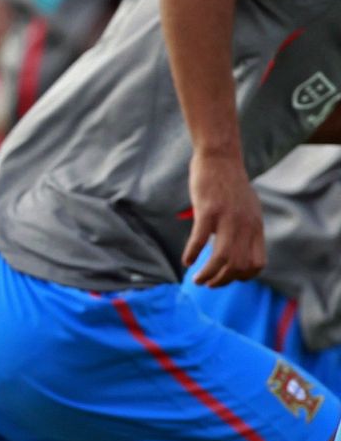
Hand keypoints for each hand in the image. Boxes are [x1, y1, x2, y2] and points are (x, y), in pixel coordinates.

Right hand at [183, 152, 264, 286]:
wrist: (220, 157)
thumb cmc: (228, 182)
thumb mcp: (246, 207)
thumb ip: (244, 227)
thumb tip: (234, 245)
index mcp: (255, 226)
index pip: (256, 264)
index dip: (242, 277)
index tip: (227, 277)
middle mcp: (245, 225)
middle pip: (238, 266)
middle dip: (222, 281)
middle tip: (208, 283)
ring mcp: (227, 218)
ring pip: (222, 258)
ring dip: (208, 274)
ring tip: (197, 280)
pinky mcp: (208, 210)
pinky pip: (200, 239)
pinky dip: (192, 254)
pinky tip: (185, 260)